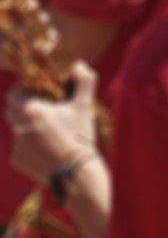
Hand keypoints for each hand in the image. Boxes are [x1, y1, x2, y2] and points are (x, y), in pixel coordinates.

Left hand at [6, 63, 98, 184]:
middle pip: (12, 111)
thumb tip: (78, 65)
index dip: (22, 91)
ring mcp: (16, 145)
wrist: (75, 172)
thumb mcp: (85, 106)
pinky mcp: (16, 160)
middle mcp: (19, 126)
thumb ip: (85, 80)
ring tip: (47, 133)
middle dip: (23, 108)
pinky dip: (29, 146)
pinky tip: (45, 149)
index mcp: (33, 110)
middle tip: (42, 111)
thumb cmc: (80, 135)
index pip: (13, 94)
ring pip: (17, 129)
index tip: (35, 92)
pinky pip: (19, 147)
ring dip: (27, 128)